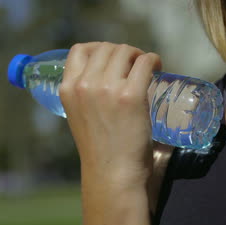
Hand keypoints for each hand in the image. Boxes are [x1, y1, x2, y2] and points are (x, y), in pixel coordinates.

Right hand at [59, 42, 161, 191]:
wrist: (112, 174)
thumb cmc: (100, 150)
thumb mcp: (80, 117)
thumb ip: (86, 95)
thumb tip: (107, 76)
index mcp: (68, 89)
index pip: (79, 50)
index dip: (99, 48)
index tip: (113, 58)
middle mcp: (84, 85)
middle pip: (106, 48)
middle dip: (123, 53)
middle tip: (135, 65)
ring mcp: (107, 89)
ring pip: (126, 52)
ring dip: (138, 55)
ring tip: (146, 67)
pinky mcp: (130, 95)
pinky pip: (145, 62)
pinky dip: (154, 60)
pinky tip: (157, 68)